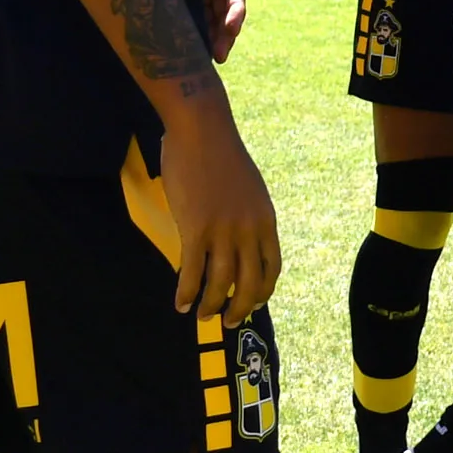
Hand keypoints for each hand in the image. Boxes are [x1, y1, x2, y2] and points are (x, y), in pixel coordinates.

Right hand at [160, 101, 281, 316]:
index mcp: (265, 220)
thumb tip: (238, 237)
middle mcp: (249, 230)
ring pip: (221, 283)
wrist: (202, 130)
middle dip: (240, 308)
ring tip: (202, 316)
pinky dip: (186, 292)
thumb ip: (247, 215)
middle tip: (229, 322)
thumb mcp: (248, 189)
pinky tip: (180, 302)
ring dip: (212, 306)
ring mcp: (223, 231)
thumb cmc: (221, 155)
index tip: (254, 303)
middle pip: (250, 283)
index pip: (272, 267)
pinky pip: (192, 271)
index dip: (263, 290)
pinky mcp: (195, 228)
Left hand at [201, 0, 246, 62]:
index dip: (236, 10)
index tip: (232, 29)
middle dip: (225, 34)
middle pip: (227, 10)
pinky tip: (194, 49)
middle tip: (220, 55)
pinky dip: (198, 34)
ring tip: (208, 58)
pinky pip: (198, 19)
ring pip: (214, 18)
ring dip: (213, 38)